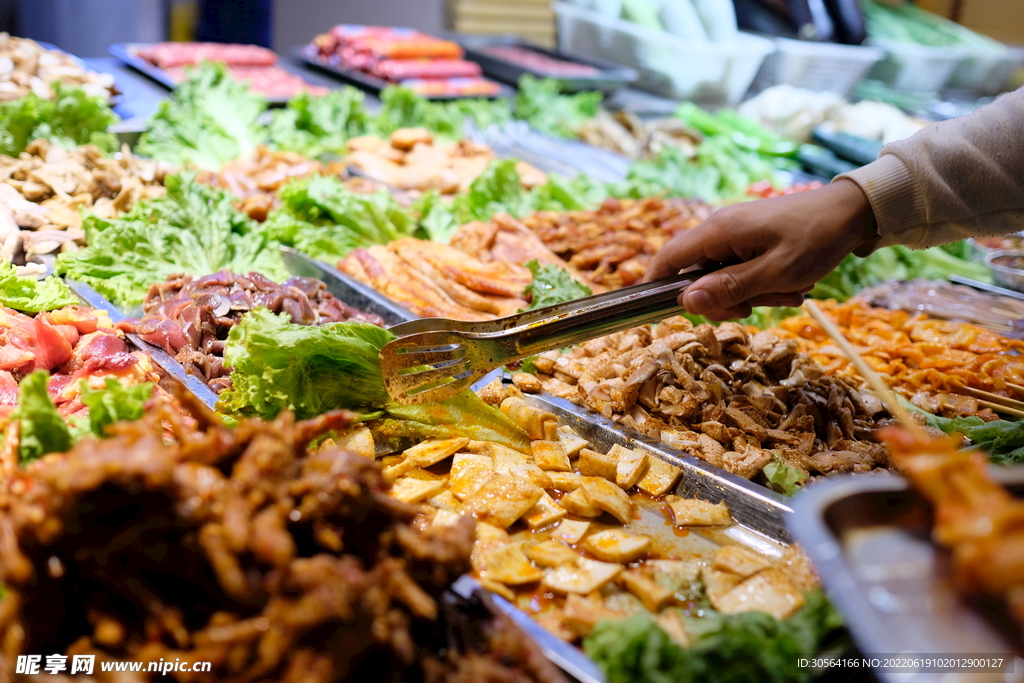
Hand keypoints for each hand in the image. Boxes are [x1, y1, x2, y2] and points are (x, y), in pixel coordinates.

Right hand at [644, 180, 876, 319]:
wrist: (855, 211)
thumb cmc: (817, 239)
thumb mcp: (776, 273)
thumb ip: (729, 288)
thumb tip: (686, 301)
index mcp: (719, 231)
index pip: (669, 258)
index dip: (655, 285)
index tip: (652, 312)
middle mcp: (721, 229)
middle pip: (697, 275)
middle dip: (721, 299)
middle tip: (751, 310)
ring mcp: (737, 234)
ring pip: (723, 277)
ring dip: (750, 294)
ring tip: (786, 293)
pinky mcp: (753, 240)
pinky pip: (744, 270)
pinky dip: (763, 283)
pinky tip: (792, 286)